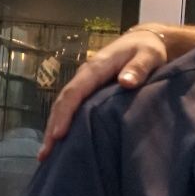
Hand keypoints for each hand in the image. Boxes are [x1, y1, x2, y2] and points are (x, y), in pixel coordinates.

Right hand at [39, 26, 169, 157]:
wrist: (145, 40)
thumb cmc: (148, 50)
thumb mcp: (149, 56)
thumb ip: (139, 68)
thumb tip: (126, 82)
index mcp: (97, 68)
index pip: (75, 91)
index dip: (65, 113)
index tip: (58, 135)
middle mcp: (85, 75)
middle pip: (63, 102)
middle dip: (53, 127)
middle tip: (45, 154)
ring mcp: (85, 83)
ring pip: (64, 106)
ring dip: (54, 128)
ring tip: (47, 155)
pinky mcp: (89, 90)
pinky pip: (72, 107)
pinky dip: (64, 123)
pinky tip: (61, 142)